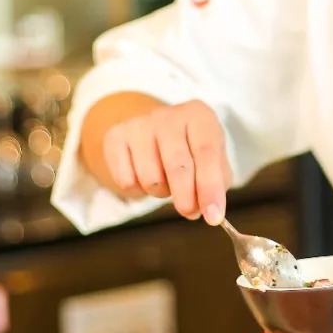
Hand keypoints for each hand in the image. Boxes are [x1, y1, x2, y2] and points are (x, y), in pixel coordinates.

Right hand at [87, 95, 230, 221]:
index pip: (207, 153)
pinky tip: (144, 176)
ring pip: (150, 178)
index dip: (210, 188)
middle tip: (190, 213)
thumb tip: (210, 211)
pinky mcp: (116, 137)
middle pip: (178, 165)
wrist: (151, 131)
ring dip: (161, 192)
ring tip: (166, 182)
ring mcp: (139, 125)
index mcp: (198, 116)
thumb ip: (216, 184)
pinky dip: (138, 190)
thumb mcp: (212, 160)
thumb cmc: (190, 149)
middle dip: (186, 197)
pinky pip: (126, 181)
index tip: (214, 217)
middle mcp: (168, 115)